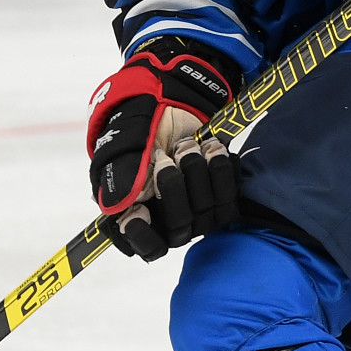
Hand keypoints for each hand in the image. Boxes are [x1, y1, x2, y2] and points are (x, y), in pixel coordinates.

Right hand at [87, 38, 242, 260]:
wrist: (170, 104)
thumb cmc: (139, 128)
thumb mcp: (123, 147)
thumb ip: (120, 177)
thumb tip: (122, 209)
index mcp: (133, 214)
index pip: (143, 246)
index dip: (142, 234)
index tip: (139, 209)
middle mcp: (166, 220)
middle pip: (179, 228)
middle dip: (174, 187)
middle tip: (167, 155)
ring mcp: (196, 213)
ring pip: (207, 214)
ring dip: (198, 173)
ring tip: (189, 144)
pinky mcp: (220, 199)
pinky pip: (229, 200)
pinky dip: (222, 171)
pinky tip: (212, 149)